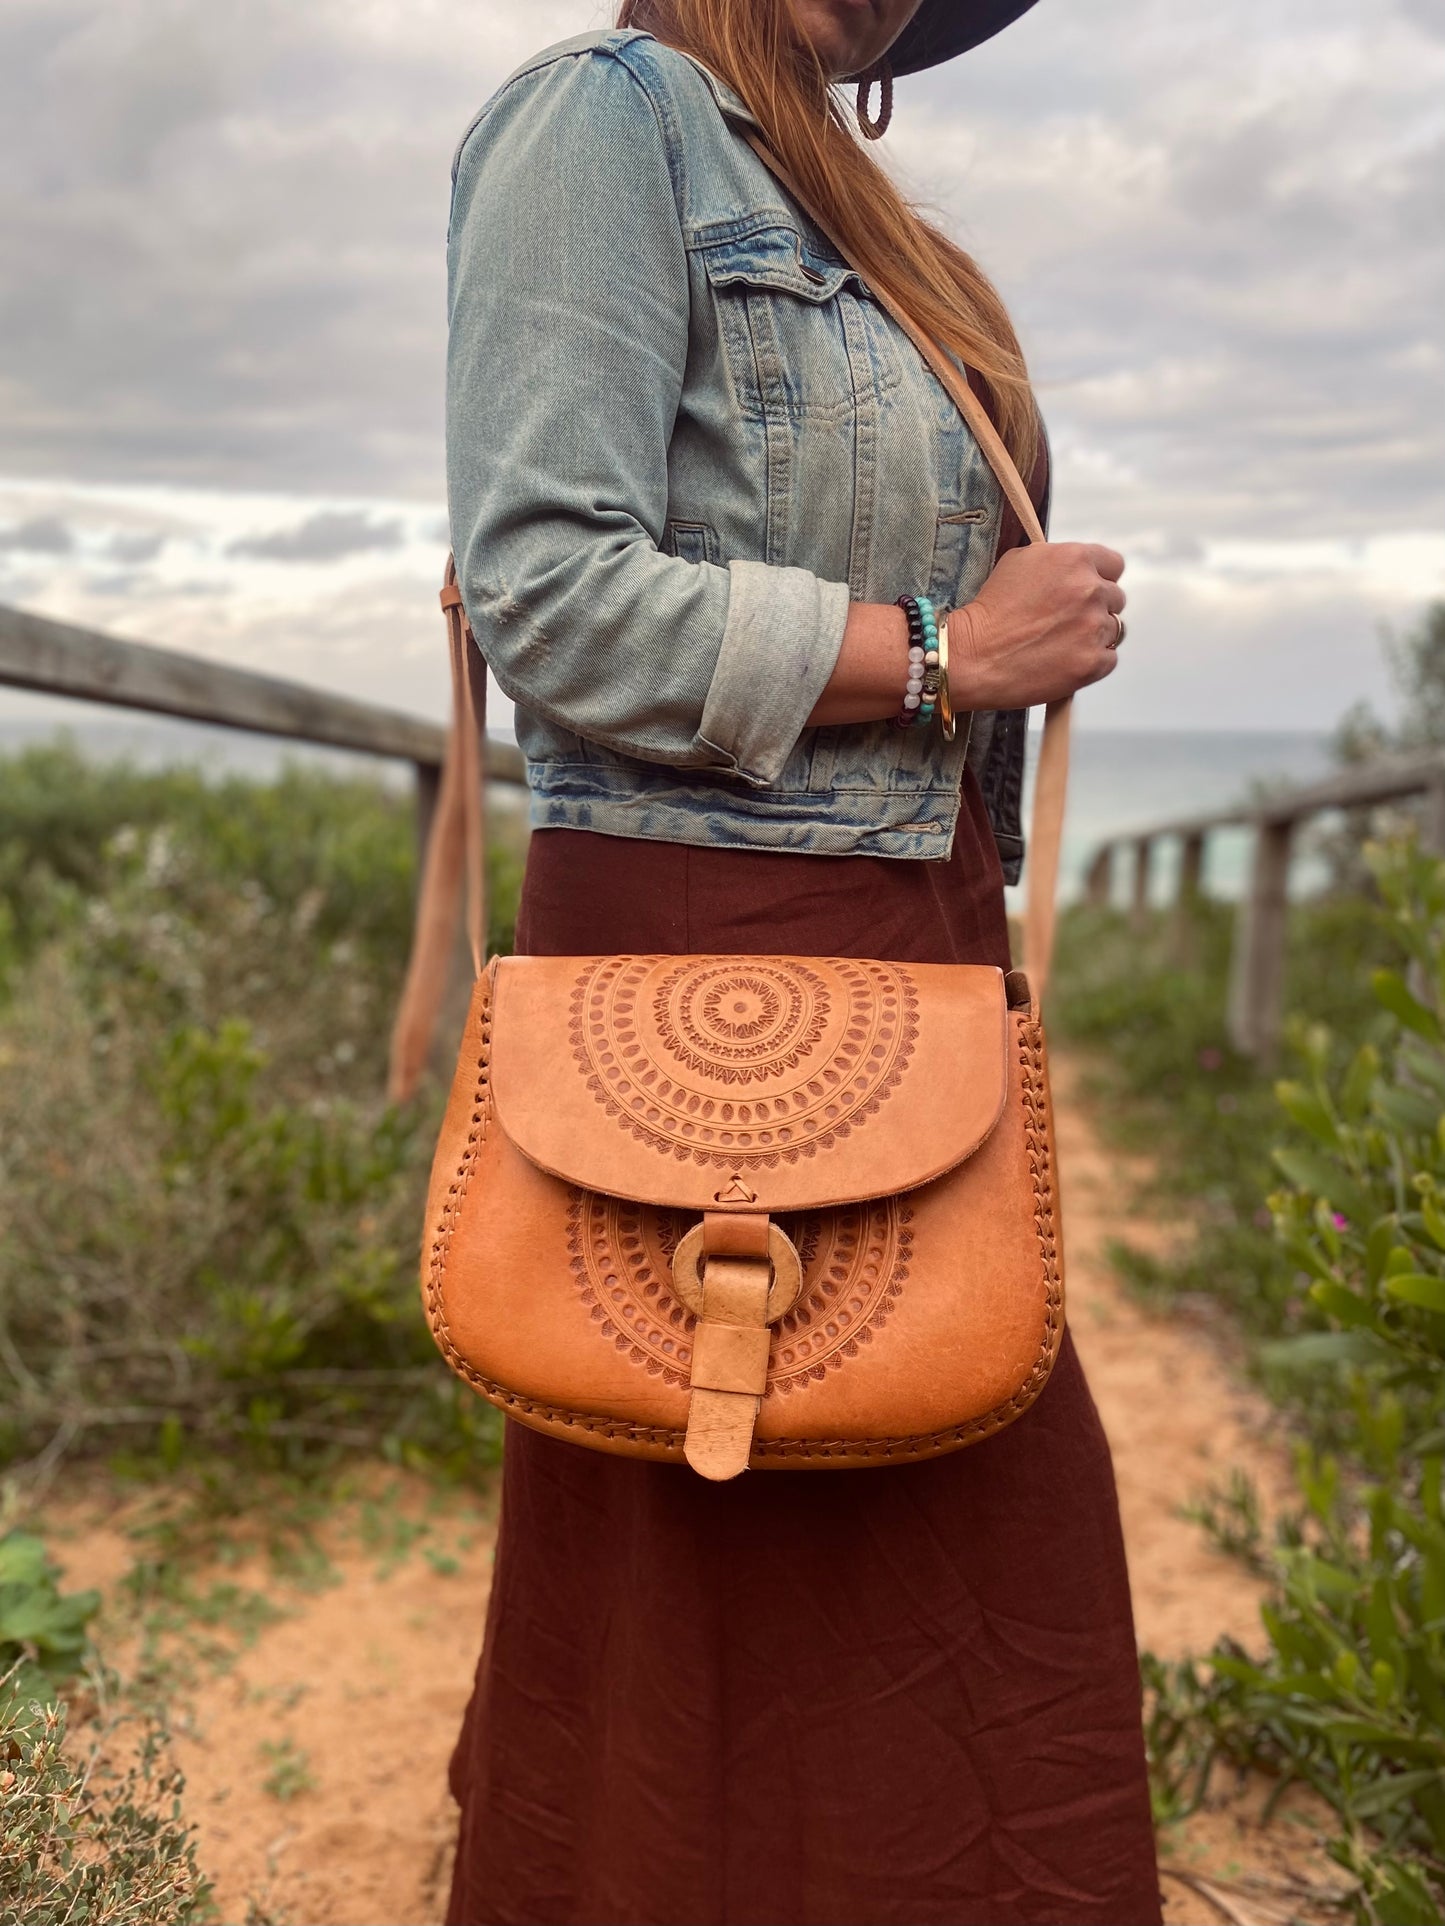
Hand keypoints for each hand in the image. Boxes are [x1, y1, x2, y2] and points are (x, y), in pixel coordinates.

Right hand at [948, 542, 1125, 710]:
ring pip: (1114, 629)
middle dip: (1095, 608)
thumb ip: (1056, 560)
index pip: (1114, 565)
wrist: (973, 655)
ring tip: (1062, 643)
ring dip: (1093, 635)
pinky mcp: (1093, 662)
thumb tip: (1074, 567)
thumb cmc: (990, 611)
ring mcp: (1094, 628)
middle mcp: (1090, 590)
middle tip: (1067, 622)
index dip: (1100, 578)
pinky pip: (1109, 658)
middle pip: (1115, 598)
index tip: (1088, 590)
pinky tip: (1064, 661)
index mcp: (1075, 559)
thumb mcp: (1019, 562)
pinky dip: (1091, 661)